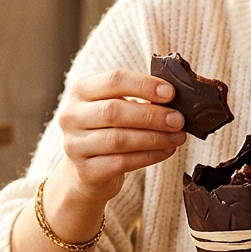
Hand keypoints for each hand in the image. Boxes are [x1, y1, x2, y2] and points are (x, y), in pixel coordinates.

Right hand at [56, 69, 186, 203]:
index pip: (113, 80)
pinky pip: (121, 162)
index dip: (144, 85)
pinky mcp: (86, 171)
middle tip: (178, 119)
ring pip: (119, 139)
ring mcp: (75, 145)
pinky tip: (167, 151)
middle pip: (114, 111)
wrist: (87, 171)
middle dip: (152, 115)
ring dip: (154, 137)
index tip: (170, 93)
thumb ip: (140, 98)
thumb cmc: (109, 131)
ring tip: (178, 137)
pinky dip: (149, 156)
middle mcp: (72, 116)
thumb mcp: (117, 107)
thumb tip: (177, 99)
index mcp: (81, 90)